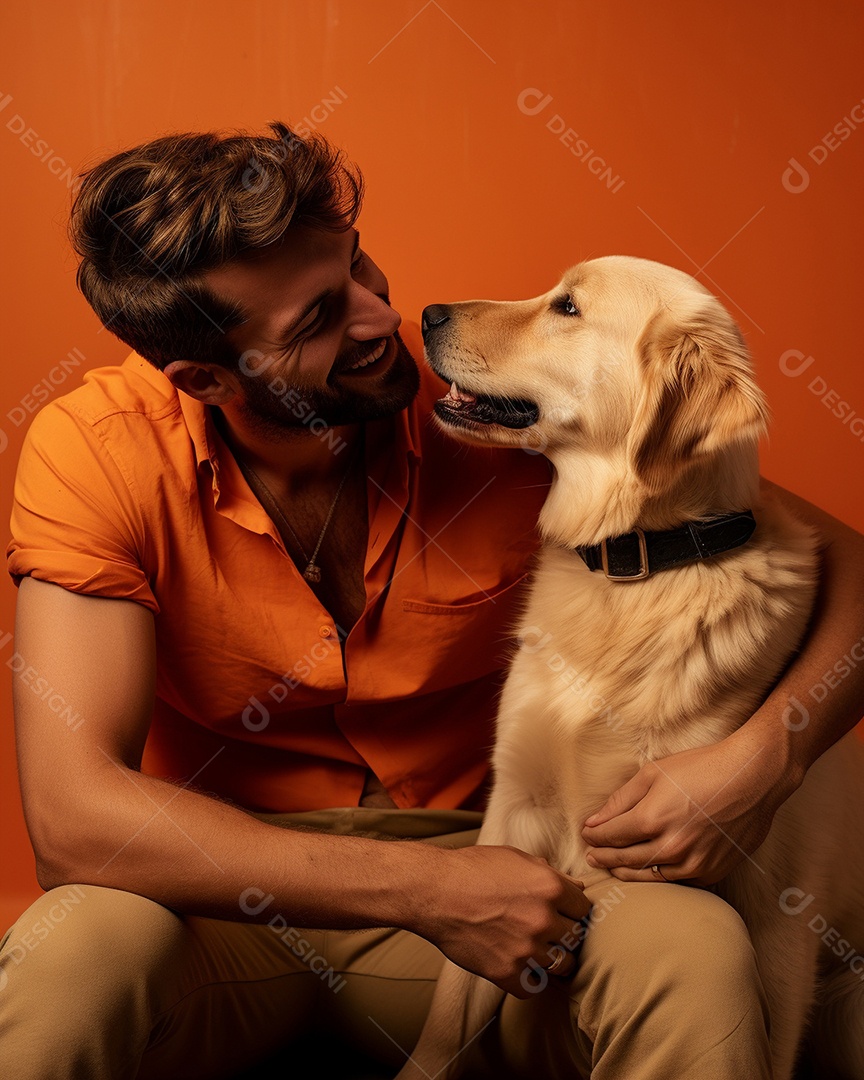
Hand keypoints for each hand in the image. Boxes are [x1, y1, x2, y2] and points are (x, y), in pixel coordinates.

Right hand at [421, 845, 590, 997]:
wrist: (434, 892)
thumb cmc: (472, 869)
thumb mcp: (515, 858)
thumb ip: (550, 873)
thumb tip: (578, 888)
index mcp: (550, 887)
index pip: (585, 909)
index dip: (574, 910)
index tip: (564, 913)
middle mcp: (543, 919)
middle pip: (577, 938)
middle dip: (565, 934)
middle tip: (549, 931)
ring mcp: (526, 949)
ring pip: (561, 965)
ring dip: (551, 958)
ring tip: (535, 949)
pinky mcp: (507, 973)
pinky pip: (535, 987)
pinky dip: (529, 979)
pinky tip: (519, 965)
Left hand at [580, 733, 796, 886]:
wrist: (752, 778)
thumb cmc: (702, 768)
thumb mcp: (653, 773)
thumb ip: (620, 800)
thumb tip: (594, 822)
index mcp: (652, 819)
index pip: (610, 837)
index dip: (594, 837)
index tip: (586, 835)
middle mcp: (672, 847)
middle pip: (626, 860)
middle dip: (605, 858)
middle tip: (592, 856)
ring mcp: (694, 863)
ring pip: (650, 876)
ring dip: (628, 873)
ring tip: (614, 868)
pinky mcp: (713, 871)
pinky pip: (678, 881)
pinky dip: (660, 877)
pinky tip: (650, 871)